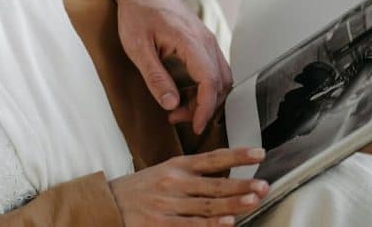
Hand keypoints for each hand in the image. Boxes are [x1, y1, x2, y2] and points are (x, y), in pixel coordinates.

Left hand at [101, 0, 231, 134]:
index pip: (210, 82)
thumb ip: (155, 77)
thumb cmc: (136, 12)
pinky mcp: (202, 39)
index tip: (195, 126)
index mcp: (191, 41)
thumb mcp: (137, 47)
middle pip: (220, 82)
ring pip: (220, 76)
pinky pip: (213, 67)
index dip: (205, 108)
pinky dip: (204, 85)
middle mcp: (206, 39)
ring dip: (205, 97)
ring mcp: (206, 38)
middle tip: (179, 119)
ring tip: (178, 109)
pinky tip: (183, 93)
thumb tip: (171, 104)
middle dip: (204, 107)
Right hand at [109, 147, 268, 225]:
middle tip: (264, 184)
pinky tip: (228, 223)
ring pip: (208, 205)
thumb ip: (191, 174)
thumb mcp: (163, 172)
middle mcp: (174, 182)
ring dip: (234, 204)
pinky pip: (191, 225)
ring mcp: (169, 204)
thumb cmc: (139, 190)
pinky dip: (211, 226)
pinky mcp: (161, 225)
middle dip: (242, 184)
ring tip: (254, 200)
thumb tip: (223, 174)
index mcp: (176, 166)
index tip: (259, 153)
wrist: (107, 204)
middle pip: (215, 184)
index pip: (212, 158)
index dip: (237, 155)